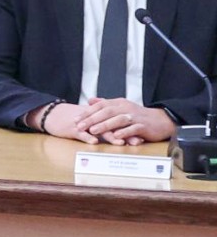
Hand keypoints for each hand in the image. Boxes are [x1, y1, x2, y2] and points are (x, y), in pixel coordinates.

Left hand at [61, 97, 177, 144]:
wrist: (161, 120)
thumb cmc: (138, 116)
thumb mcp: (121, 107)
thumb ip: (105, 104)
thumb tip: (90, 100)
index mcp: (119, 103)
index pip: (100, 106)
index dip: (87, 112)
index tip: (75, 119)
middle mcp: (126, 108)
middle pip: (106, 112)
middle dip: (91, 119)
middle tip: (79, 126)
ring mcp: (135, 117)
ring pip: (118, 119)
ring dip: (105, 125)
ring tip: (93, 131)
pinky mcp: (144, 126)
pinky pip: (133, 128)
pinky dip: (124, 132)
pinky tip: (116, 136)